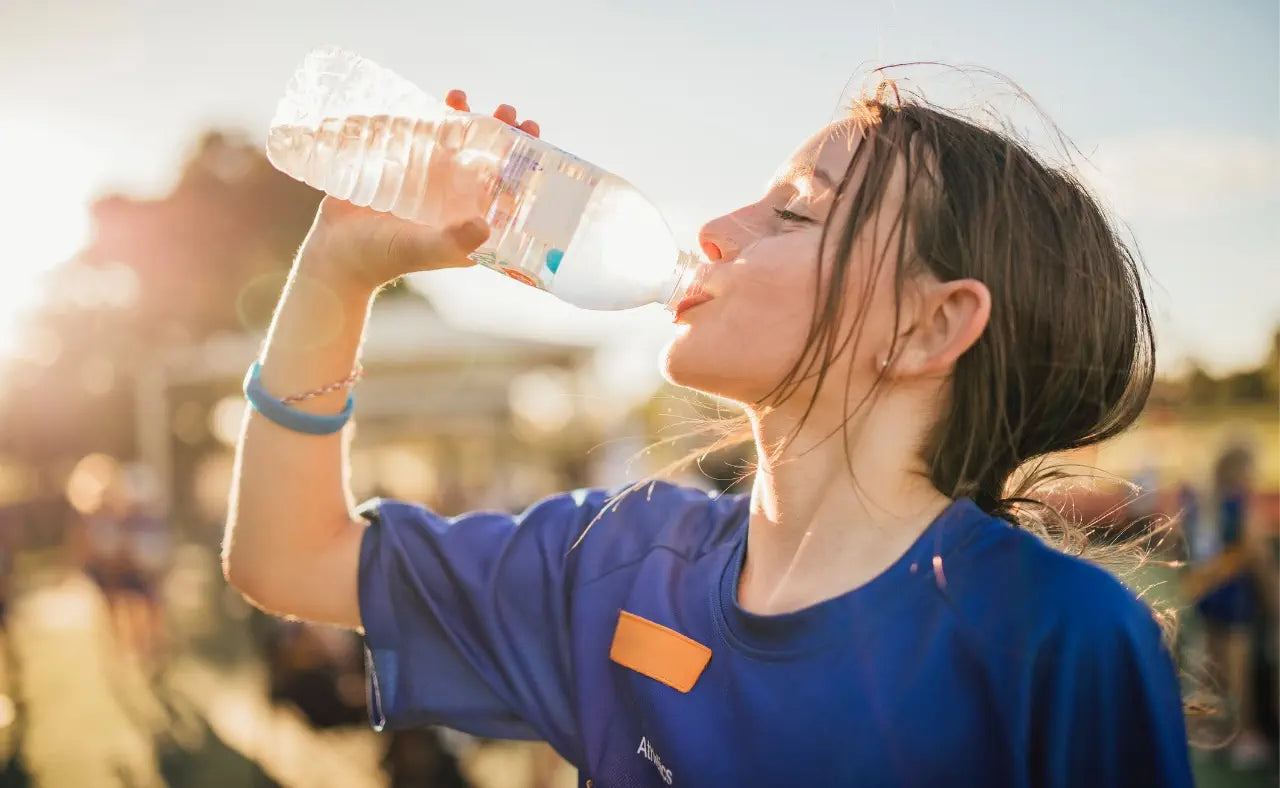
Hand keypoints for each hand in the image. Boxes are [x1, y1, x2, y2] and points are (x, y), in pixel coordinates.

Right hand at [297, 91, 541, 291]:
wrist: (334, 253)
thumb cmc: (380, 258)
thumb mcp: (420, 250)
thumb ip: (452, 242)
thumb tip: (486, 225)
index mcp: (470, 223)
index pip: (507, 190)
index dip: (525, 165)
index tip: (533, 138)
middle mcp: (455, 201)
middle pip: (487, 160)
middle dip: (501, 133)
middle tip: (507, 111)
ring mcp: (430, 183)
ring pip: (456, 144)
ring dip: (466, 119)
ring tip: (462, 97)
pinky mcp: (403, 169)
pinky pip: (423, 138)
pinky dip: (432, 117)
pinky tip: (436, 101)